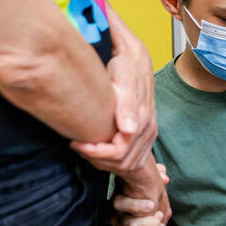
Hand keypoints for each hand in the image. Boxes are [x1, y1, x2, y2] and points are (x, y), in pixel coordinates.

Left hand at [71, 51, 156, 174]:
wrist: (136, 60)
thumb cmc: (126, 67)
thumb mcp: (124, 80)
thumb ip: (127, 106)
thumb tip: (128, 130)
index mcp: (143, 121)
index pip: (119, 153)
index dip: (96, 152)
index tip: (77, 142)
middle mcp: (148, 131)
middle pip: (122, 162)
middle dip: (97, 158)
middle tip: (77, 145)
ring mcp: (148, 134)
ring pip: (126, 164)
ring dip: (103, 160)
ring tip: (85, 146)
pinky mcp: (144, 135)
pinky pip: (130, 159)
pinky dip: (110, 159)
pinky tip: (97, 146)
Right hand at [111, 163, 169, 225]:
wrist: (145, 219)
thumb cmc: (149, 194)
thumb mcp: (154, 182)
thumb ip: (158, 174)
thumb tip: (165, 178)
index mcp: (120, 201)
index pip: (120, 204)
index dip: (137, 206)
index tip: (152, 205)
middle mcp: (115, 218)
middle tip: (160, 218)